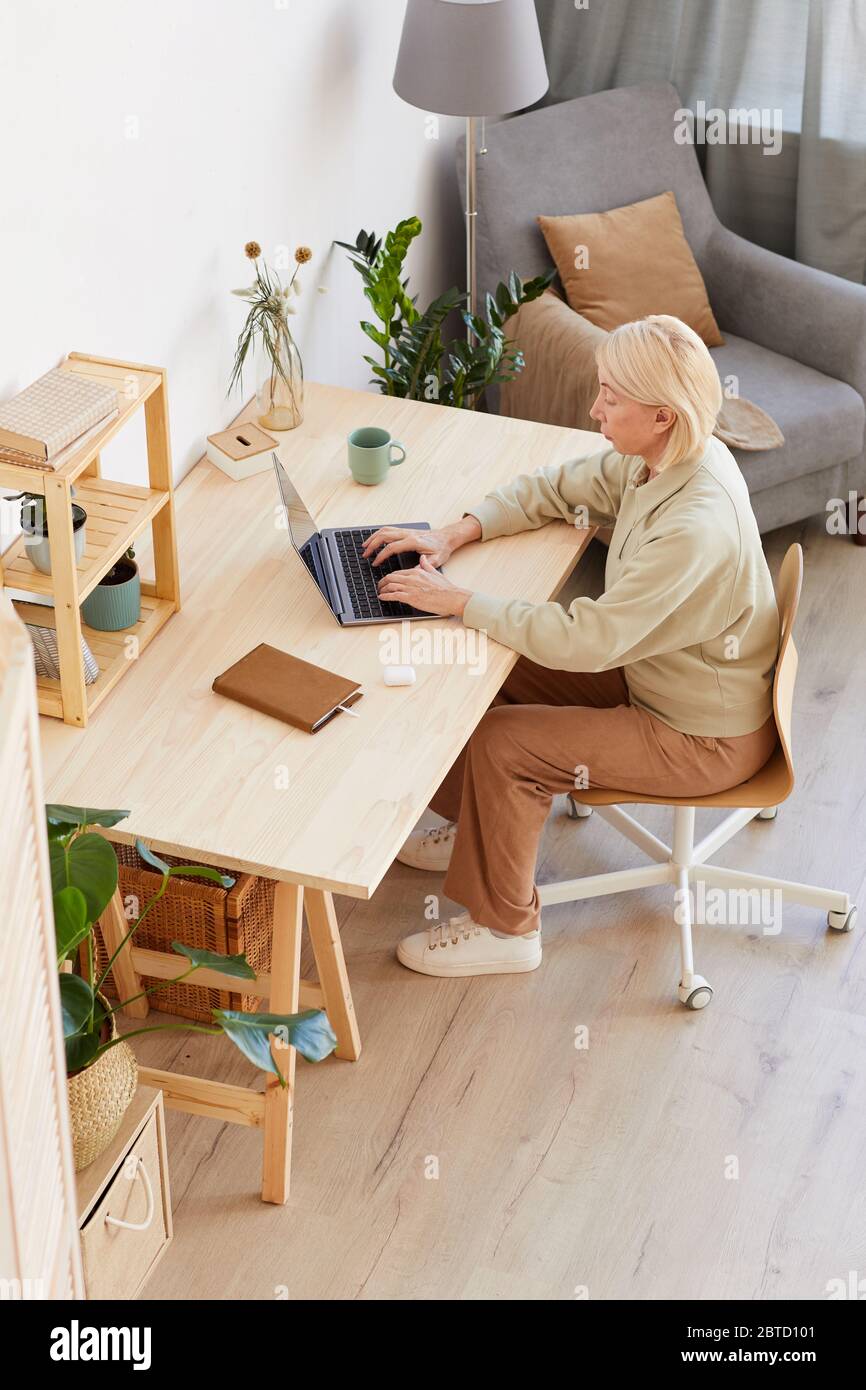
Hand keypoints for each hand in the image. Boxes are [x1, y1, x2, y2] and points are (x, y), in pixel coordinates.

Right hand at [362, 516, 479, 568]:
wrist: (446, 537)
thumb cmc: (441, 549)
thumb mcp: (436, 560)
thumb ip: (424, 566)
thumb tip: (411, 572)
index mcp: (413, 541)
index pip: (391, 547)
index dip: (381, 556)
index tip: (375, 563)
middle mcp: (408, 534)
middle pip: (384, 536)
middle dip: (372, 545)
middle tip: (365, 555)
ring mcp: (406, 531)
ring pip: (385, 530)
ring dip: (373, 537)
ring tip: (365, 546)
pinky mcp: (406, 531)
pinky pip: (388, 529)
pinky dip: (379, 534)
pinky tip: (375, 540)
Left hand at [377, 555, 471, 617]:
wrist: (452, 597)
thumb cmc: (446, 588)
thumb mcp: (435, 572)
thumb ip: (426, 565)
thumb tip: (422, 558)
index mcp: (417, 572)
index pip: (398, 572)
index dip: (389, 577)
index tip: (386, 580)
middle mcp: (412, 578)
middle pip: (390, 578)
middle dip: (382, 582)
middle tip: (379, 586)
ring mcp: (411, 588)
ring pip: (390, 586)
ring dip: (382, 589)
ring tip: (380, 592)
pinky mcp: (411, 598)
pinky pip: (393, 595)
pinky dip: (385, 596)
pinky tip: (382, 598)